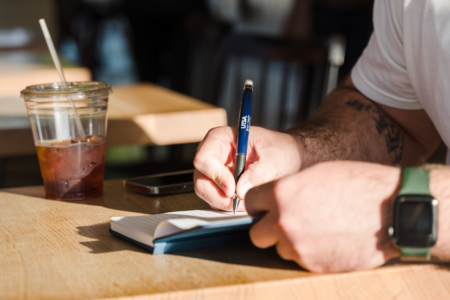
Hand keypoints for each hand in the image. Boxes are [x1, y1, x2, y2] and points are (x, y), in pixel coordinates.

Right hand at [194, 126, 301, 210]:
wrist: (291, 158)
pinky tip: (247, 204)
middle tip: (238, 203)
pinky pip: (217, 201)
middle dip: (218, 195)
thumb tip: (241, 191)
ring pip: (207, 193)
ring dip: (224, 203)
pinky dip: (229, 207)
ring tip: (247, 202)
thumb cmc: (282, 149)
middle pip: (201, 179)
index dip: (214, 175)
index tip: (232, 188)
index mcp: (221, 139)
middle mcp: (214, 156)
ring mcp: (216, 173)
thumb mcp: (275, 157)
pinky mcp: (222, 188)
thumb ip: (259, 172)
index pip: (203, 158)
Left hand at [245, 161, 400, 272]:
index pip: (249, 203)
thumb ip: (288, 189)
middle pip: (257, 233)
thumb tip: (274, 199)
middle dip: (268, 228)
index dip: (259, 205)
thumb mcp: (316, 174)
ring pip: (279, 248)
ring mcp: (298, 247)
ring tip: (316, 229)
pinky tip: (328, 239)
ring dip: (290, 241)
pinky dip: (309, 252)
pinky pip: (300, 260)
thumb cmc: (359, 185)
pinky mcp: (314, 266)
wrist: (393, 210)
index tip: (266, 206)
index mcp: (282, 194)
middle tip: (285, 221)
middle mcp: (284, 222)